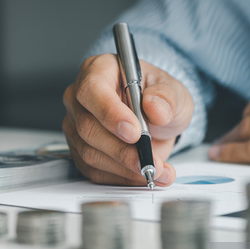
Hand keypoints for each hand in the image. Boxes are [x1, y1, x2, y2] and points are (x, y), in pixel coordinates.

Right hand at [62, 54, 193, 185]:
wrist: (157, 119)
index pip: (92, 90)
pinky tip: (141, 175)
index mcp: (98, 70)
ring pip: (90, 152)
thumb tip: (155, 108)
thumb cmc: (157, 97)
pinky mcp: (80, 150)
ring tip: (155, 170)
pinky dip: (120, 177)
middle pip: (88, 127)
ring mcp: (76, 125)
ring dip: (125, 167)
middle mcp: (80, 98)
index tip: (135, 132)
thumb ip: (167, 97)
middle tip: (149, 159)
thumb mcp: (173, 91)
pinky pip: (93, 170)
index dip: (111, 113)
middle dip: (121, 149)